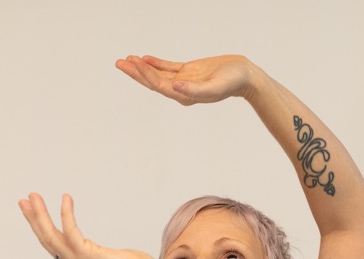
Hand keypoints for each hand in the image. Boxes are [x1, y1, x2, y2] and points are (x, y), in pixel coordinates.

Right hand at [18, 193, 158, 258]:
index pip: (52, 244)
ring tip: (34, 197)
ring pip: (51, 236)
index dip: (41, 227)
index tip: (33, 209)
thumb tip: (104, 250)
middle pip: (46, 239)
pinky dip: (66, 213)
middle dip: (34, 219)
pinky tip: (66, 198)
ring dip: (40, 215)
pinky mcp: (86, 255)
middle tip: (24, 200)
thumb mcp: (109, 258)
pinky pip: (71, 231)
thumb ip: (100, 252)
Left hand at [115, 54, 254, 105]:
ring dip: (142, 68)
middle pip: (153, 81)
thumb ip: (195, 90)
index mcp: (185, 96)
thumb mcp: (214, 87)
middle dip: (135, 73)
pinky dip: (155, 63)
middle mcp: (181, 90)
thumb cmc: (232, 82)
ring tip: (126, 60)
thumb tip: (176, 87)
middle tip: (118, 63)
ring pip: (158, 74)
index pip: (160, 85)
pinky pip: (168, 67)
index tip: (134, 62)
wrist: (245, 77)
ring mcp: (184, 81)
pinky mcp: (188, 71)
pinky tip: (145, 58)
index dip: (146, 74)